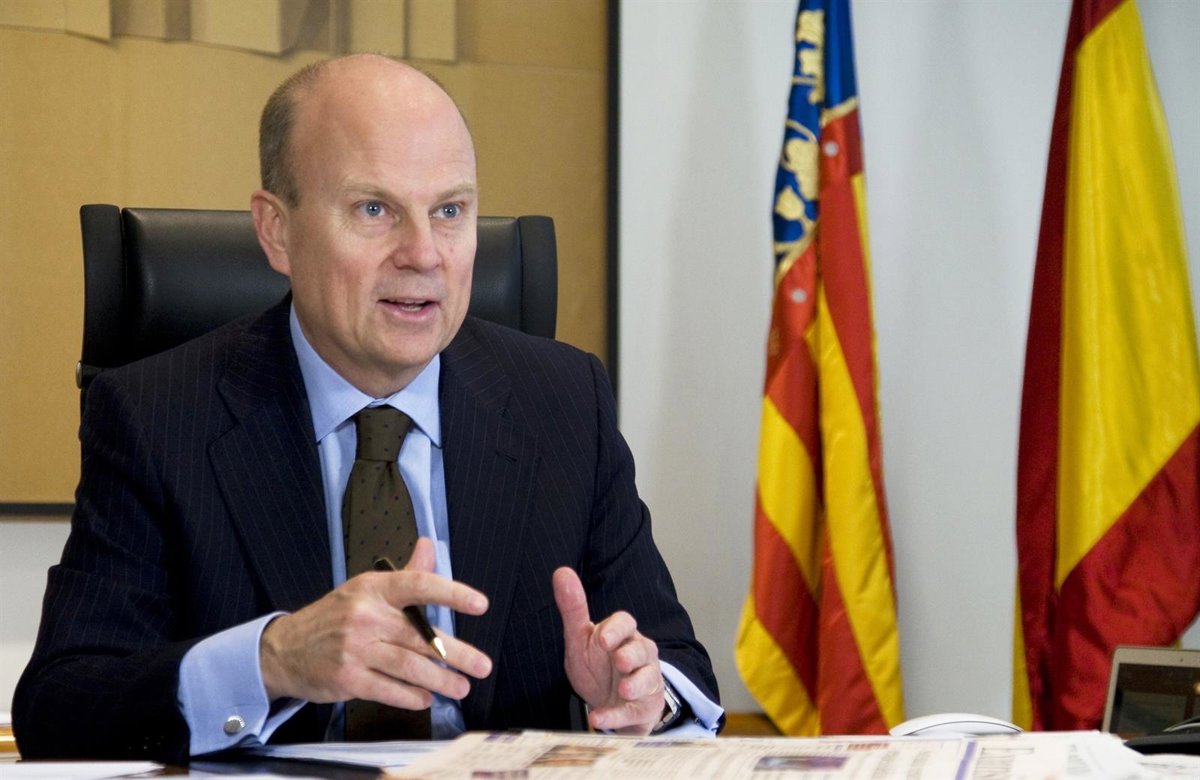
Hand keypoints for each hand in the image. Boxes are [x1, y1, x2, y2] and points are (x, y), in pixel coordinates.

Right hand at [260, 538, 491, 708]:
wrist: (284, 649)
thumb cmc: (334, 617)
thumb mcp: (366, 588)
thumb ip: (405, 573)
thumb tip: (430, 545)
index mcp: (374, 588)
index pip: (418, 585)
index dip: (452, 593)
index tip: (480, 605)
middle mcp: (365, 616)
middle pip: (420, 636)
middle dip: (457, 654)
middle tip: (482, 666)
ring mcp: (355, 649)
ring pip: (409, 666)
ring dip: (440, 680)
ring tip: (461, 687)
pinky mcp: (347, 678)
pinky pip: (388, 690)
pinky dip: (411, 696)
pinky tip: (426, 699)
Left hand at [552, 567, 665, 734]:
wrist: (611, 702)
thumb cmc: (598, 666)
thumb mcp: (581, 638)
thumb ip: (573, 608)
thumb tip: (561, 571)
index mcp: (623, 635)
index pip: (626, 623)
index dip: (616, 629)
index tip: (602, 638)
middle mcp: (639, 655)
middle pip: (642, 649)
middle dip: (631, 654)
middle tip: (619, 660)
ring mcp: (645, 682)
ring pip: (648, 679)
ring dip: (635, 685)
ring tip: (623, 690)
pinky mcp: (642, 708)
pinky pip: (633, 712)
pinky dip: (617, 716)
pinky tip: (599, 718)